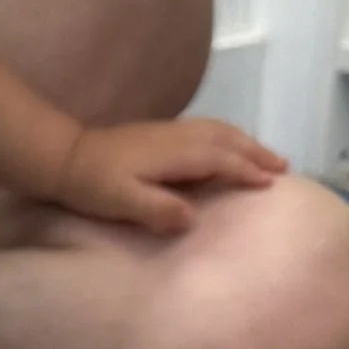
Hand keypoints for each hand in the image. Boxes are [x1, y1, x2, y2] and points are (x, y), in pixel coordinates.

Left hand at [52, 115, 285, 236]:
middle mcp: (178, 137)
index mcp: (174, 153)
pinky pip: (207, 129)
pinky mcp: (161, 133)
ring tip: (267, 156)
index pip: (221, 160)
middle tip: (284, 167)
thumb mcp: (122, 202)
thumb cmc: (93, 185)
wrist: (64, 157)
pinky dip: (227, 136)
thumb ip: (157, 210)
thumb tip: (191, 218)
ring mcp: (170, 131)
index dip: (247, 171)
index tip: (272, 184)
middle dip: (256, 152)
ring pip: (218, 130)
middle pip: (227, 139)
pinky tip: (229, 146)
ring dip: (245, 141)